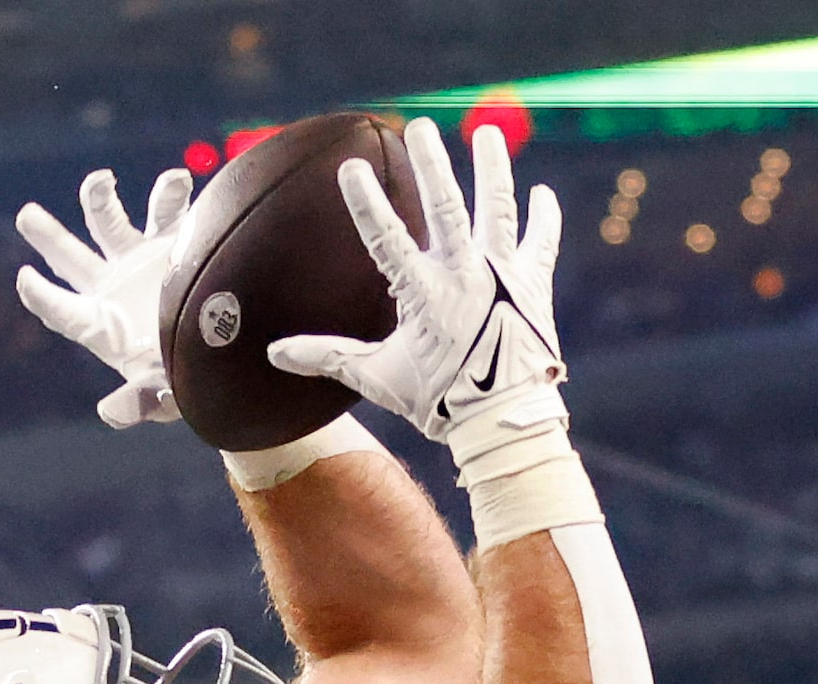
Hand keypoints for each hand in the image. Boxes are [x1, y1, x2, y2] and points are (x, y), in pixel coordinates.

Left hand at [17, 167, 194, 428]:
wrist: (232, 354)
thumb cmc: (190, 379)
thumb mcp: (165, 396)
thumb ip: (138, 402)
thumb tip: (110, 413)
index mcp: (102, 326)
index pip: (62, 311)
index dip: (41, 296)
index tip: (24, 278)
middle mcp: (113, 286)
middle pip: (70, 258)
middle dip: (47, 236)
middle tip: (26, 216)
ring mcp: (141, 260)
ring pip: (109, 222)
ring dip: (99, 199)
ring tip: (100, 181)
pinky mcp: (176, 241)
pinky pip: (168, 209)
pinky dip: (169, 192)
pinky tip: (176, 182)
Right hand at [270, 119, 566, 471]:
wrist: (505, 422)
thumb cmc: (441, 402)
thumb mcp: (380, 378)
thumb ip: (329, 357)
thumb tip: (275, 354)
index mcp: (424, 294)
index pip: (386, 239)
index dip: (367, 203)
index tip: (351, 168)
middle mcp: (465, 275)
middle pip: (446, 207)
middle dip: (432, 164)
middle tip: (420, 128)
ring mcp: (503, 275)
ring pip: (496, 209)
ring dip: (491, 169)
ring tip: (485, 134)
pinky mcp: (533, 286)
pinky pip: (540, 242)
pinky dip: (543, 216)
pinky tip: (541, 192)